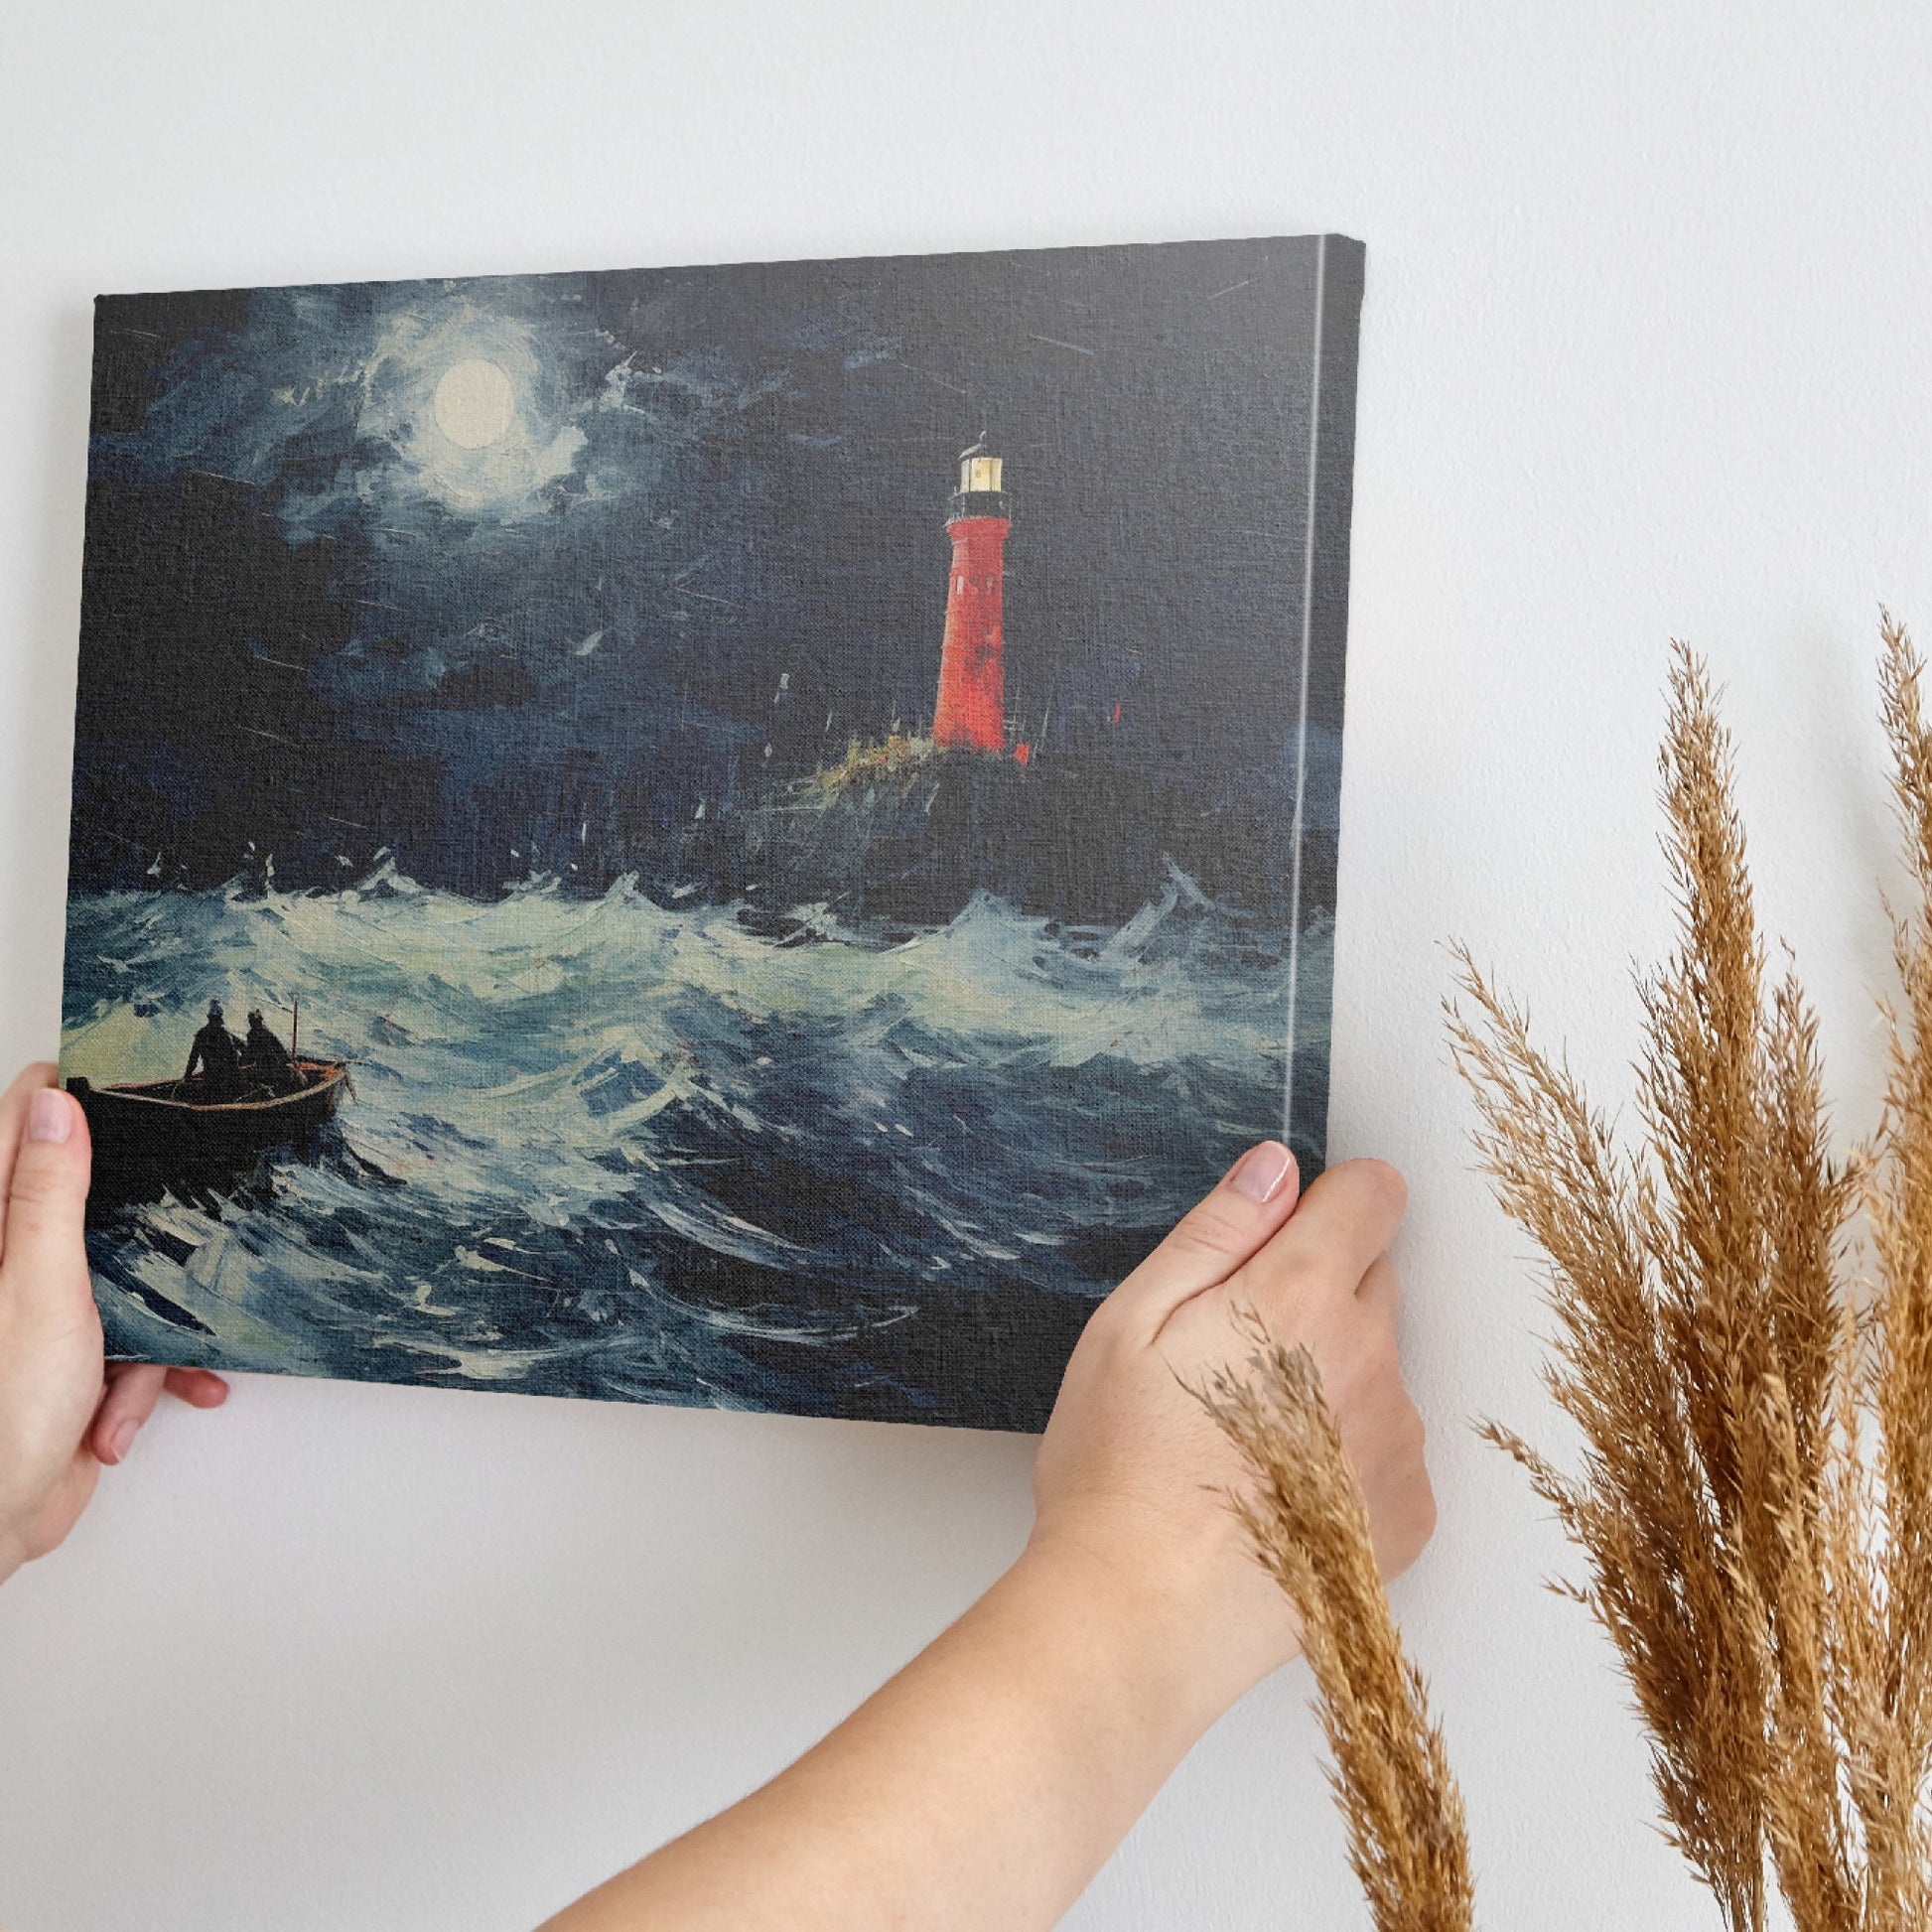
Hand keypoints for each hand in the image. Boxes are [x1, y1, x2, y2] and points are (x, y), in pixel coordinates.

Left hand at [0, 1063, 227, 1583]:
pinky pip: (131, 1340)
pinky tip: (133, 1410)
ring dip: (150, 1325)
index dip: (72, 1096)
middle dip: (142, 1224)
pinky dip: (146, 1375)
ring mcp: (41, 1309)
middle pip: (87, 1196)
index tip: (130, 1084)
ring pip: (125, 1273)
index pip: (20, 1123)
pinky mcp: (70, 1356)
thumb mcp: (39, 1287)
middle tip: (178, 1213)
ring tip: (144, 1367)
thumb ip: (48, 1195)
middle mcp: (10, 1260)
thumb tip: (55, 1104)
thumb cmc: (0, 1415)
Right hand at [1029, 1145, 1434, 1722]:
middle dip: (1316, 1293)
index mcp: (1301, 1296)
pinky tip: (1276, 1491)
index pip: (1374, 1195)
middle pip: (1374, 1279)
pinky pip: (1388, 1450)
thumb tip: (1275, 1168)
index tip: (1281, 1238)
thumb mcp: (1130, 1323)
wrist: (1142, 1616)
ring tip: (1243, 1439)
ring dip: (1332, 1379)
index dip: (1326, 1202)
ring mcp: (1397, 1442)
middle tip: (1231, 1354)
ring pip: (1379, 1368)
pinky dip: (1346, 1457)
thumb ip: (1216, 1233)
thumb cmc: (1119, 1471)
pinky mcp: (1408, 1515)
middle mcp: (1371, 1359)